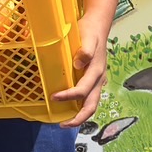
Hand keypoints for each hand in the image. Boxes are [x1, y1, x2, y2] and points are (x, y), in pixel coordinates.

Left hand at [52, 8, 109, 128]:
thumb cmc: (90, 32)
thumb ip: (85, 50)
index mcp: (96, 72)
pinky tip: (69, 106)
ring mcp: (97, 81)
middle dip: (78, 118)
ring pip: (91, 104)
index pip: (82, 90)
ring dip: (79, 115)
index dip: (68, 96)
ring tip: (65, 121)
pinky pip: (88, 97)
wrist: (97, 27)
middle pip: (91, 106)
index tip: (54, 97)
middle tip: (63, 125)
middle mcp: (98, 80)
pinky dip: (80, 106)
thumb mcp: (87, 37)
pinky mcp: (93, 80)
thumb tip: (78, 63)